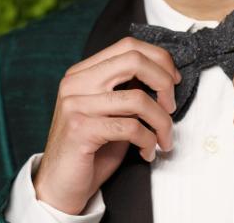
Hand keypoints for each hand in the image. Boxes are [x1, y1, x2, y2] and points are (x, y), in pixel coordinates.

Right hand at [33, 37, 179, 214]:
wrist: (60, 186)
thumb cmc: (91, 150)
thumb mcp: (110, 112)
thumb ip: (127, 89)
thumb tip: (165, 76)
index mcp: (83, 72)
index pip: (128, 46)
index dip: (159, 59)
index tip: (173, 81)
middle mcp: (76, 83)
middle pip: (133, 60)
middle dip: (163, 81)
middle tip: (171, 106)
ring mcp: (75, 104)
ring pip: (137, 98)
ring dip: (161, 122)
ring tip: (164, 138)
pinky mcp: (80, 130)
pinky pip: (130, 127)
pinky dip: (148, 140)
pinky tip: (147, 152)